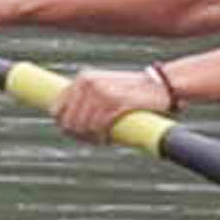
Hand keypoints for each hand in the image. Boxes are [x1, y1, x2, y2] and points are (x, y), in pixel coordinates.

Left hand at [49, 65, 173, 138]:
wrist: (162, 86)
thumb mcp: (106, 88)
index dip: (64, 125)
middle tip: (92, 140)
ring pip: (83, 125)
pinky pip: (99, 127)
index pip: (57, 108)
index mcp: (83, 79)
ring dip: (90, 138)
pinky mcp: (116, 103)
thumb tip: (69, 124)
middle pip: (69, 120)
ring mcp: (101, 92)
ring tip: (101, 140)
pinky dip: (101, 137)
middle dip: (78, 135)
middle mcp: (88, 83)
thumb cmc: (133, 92)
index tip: (77, 133)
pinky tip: (107, 140)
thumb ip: (88, 99)